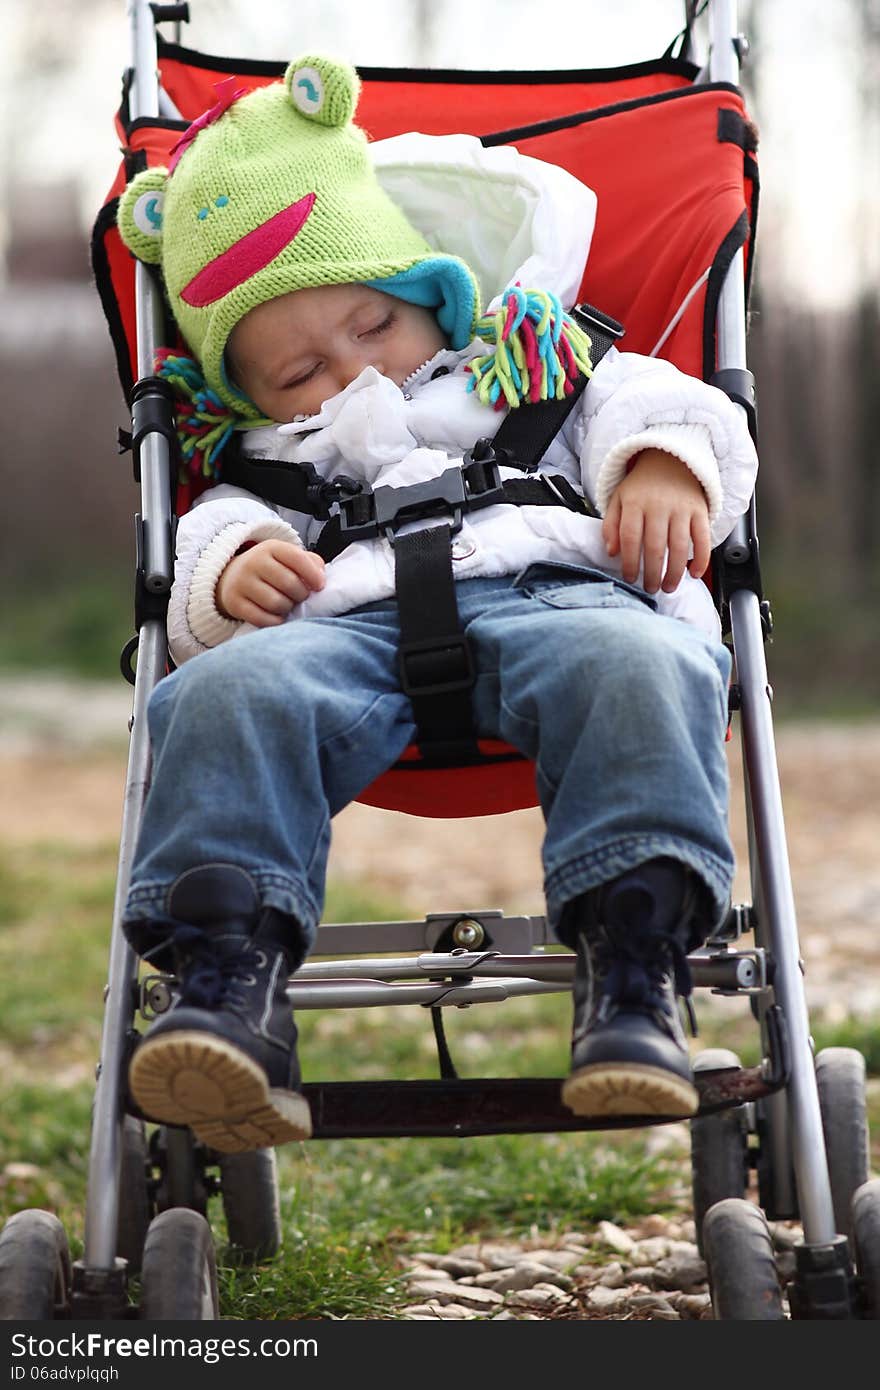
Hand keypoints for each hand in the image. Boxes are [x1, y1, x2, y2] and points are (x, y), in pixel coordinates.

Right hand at [216, 539, 325, 625]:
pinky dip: (275, 621)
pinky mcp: (234, 603)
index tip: (319, 586)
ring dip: (288, 608)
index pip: (297, 558)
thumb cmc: (270, 570)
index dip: (314, 575)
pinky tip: (278, 616)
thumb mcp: (287, 558)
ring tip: (287, 605)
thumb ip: (309, 562)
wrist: (231, 577)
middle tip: (300, 597)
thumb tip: (320, 578)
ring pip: (276, 603)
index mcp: (271, 548)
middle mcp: (254, 562)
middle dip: (301, 595)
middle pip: (289, 584)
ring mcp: (241, 582)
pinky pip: (262, 618)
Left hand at [602, 449, 710, 592]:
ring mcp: (681, 508)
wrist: (670, 459)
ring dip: (674, 572)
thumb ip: (611, 525)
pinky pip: (702, 538)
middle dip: (652, 573)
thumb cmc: (642, 485)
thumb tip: (611, 552)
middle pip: (654, 546)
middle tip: (650, 589)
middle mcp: (659, 505)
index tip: (630, 578)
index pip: (630, 538)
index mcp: (635, 503)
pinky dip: (702, 558)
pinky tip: (695, 573)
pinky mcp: (700, 510)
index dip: (629, 562)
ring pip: (679, 546)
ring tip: (668, 587)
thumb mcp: (618, 499)